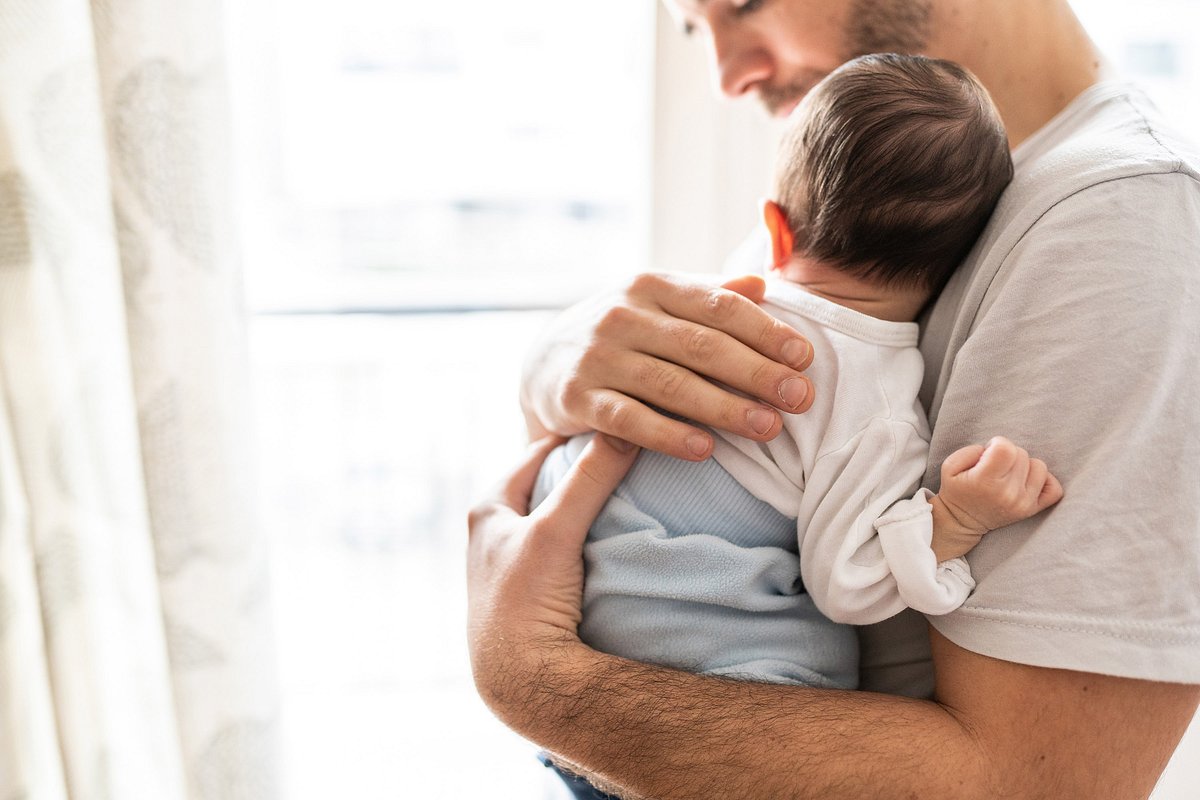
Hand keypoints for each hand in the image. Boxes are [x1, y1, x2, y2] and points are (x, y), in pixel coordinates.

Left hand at [466, 434, 639, 718]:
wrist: (520, 680)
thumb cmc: (525, 600)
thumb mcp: (556, 531)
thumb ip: (589, 480)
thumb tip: (625, 430)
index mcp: (487, 509)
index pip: (536, 453)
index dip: (574, 437)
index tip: (614, 423)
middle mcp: (492, 533)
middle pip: (545, 484)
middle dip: (580, 470)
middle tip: (625, 455)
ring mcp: (510, 564)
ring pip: (553, 519)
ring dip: (582, 507)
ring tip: (623, 493)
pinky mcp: (529, 593)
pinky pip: (562, 550)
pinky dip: (583, 539)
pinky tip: (607, 541)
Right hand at [520, 273, 815, 460]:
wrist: (543, 363)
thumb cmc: (624, 336)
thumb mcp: (660, 305)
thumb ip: (710, 296)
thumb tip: (763, 283)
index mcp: (652, 286)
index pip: (719, 306)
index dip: (765, 332)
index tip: (804, 357)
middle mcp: (622, 315)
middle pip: (701, 345)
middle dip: (756, 372)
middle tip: (800, 398)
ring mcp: (597, 357)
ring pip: (670, 384)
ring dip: (723, 408)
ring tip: (768, 428)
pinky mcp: (575, 398)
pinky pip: (628, 419)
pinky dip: (667, 435)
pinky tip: (704, 450)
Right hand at [929, 436, 1064, 561]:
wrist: (961, 522)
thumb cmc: (956, 490)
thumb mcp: (949, 466)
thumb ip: (971, 450)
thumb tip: (995, 449)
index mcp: (985, 481)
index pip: (1006, 448)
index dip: (996, 444)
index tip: (988, 453)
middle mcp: (1008, 493)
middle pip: (1021, 454)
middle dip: (1008, 454)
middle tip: (995, 466)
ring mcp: (1023, 503)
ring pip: (1039, 466)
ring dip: (1024, 465)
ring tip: (1009, 473)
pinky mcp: (1032, 510)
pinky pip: (1054, 488)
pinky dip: (1044, 480)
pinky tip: (1027, 481)